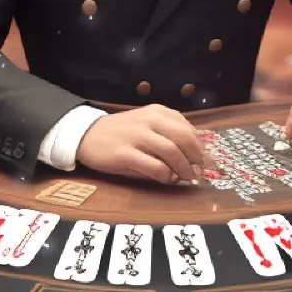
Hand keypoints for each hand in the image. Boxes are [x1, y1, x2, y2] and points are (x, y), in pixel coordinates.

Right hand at [76, 104, 203, 183]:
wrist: (87, 134)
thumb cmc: (122, 132)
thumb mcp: (147, 124)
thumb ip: (168, 133)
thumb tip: (192, 155)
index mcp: (157, 111)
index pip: (188, 128)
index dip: (200, 147)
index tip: (204, 161)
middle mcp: (149, 120)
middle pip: (185, 138)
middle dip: (196, 158)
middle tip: (199, 172)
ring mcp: (137, 136)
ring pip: (172, 152)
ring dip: (184, 169)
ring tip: (186, 178)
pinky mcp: (125, 154)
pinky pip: (154, 166)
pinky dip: (166, 176)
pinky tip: (167, 179)